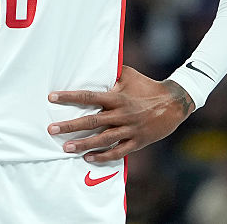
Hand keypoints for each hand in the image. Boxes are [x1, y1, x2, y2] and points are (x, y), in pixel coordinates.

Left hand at [47, 65, 193, 161]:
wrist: (174, 102)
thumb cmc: (147, 86)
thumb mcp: (129, 75)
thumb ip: (111, 75)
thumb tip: (92, 67)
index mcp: (118, 97)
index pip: (89, 96)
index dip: (70, 97)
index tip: (52, 97)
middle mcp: (122, 114)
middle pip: (92, 121)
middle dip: (70, 125)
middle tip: (52, 129)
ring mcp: (130, 129)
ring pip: (103, 139)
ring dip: (83, 144)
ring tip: (66, 147)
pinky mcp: (138, 141)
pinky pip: (118, 151)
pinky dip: (103, 156)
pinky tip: (88, 158)